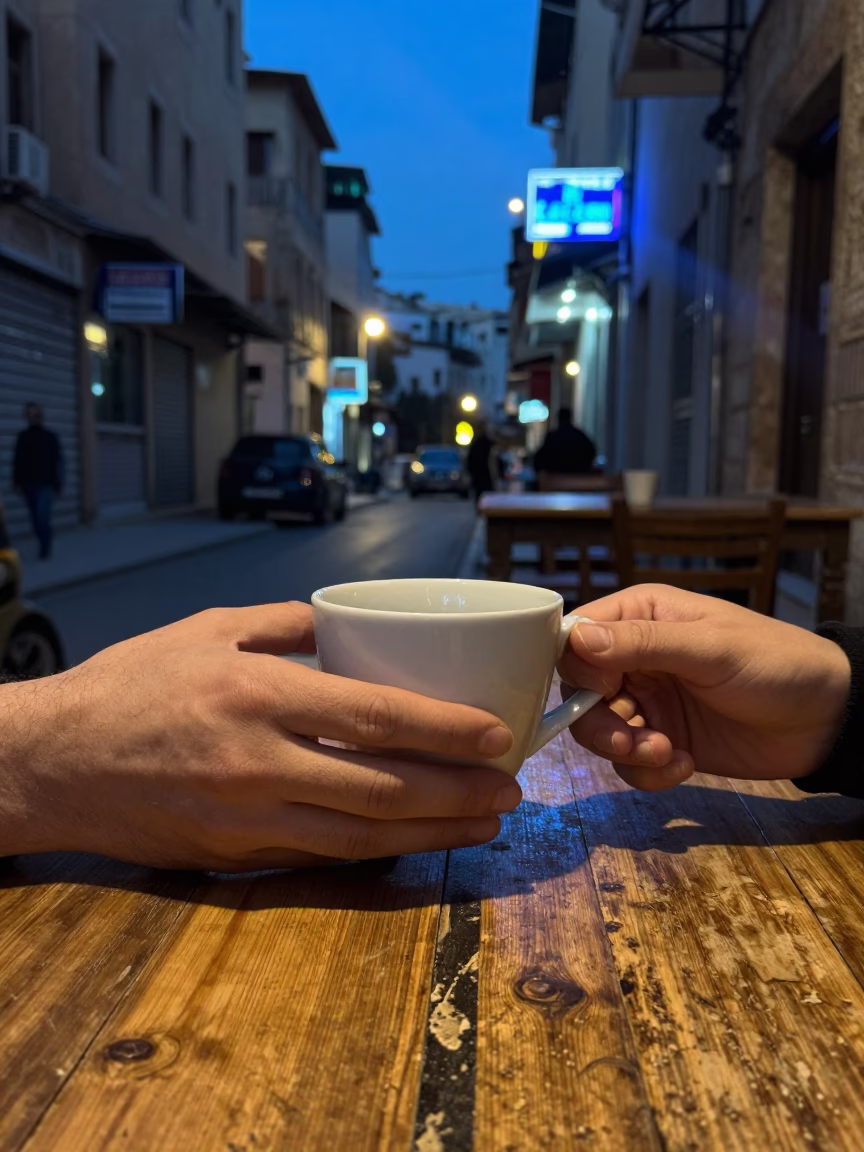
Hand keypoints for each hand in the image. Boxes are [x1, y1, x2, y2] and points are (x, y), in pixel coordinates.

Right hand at [0, 605, 518, 869]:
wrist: (50, 763)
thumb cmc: (128, 685)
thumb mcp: (205, 628)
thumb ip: (287, 624)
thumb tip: (352, 627)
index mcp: (256, 693)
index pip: (374, 716)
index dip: (446, 731)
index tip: (498, 736)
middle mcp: (259, 762)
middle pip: (383, 789)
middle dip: (459, 794)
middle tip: (510, 790)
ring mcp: (247, 818)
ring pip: (361, 839)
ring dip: (433, 835)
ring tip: (483, 825)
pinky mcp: (234, 855)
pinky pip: (321, 859)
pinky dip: (377, 854)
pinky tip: (413, 843)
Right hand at [560, 585, 850, 791]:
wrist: (825, 720)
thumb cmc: (775, 663)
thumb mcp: (710, 648)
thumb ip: (644, 643)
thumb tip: (579, 638)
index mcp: (641, 616)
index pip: (576, 636)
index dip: (577, 667)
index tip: (603, 690)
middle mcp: (635, 657)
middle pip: (578, 691)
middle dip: (599, 723)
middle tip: (631, 742)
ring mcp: (647, 700)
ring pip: (597, 731)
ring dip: (625, 751)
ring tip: (666, 754)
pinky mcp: (661, 739)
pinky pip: (628, 762)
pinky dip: (648, 772)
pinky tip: (683, 765)